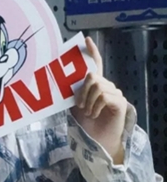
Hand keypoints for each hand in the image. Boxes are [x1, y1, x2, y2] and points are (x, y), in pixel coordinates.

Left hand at [72, 37, 127, 161]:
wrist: (95, 141)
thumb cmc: (86, 125)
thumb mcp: (75, 106)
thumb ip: (72, 93)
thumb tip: (60, 81)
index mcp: (96, 86)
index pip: (96, 65)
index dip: (92, 52)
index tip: (86, 40)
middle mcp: (107, 86)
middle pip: (92, 76)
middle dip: (82, 91)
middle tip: (80, 106)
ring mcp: (115, 93)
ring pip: (97, 86)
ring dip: (88, 101)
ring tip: (88, 113)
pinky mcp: (120, 102)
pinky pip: (103, 96)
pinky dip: (95, 107)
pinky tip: (95, 115)